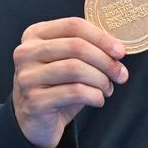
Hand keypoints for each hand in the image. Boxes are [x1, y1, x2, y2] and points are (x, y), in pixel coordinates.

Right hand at [12, 17, 128, 147]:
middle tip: (121, 74)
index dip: (102, 37)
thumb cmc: (57, 86)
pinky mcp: (34, 101)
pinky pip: (75, 92)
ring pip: (76, 69)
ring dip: (101, 80)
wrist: (36, 121)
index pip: (73, 25)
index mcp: (35, 35)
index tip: (121, 51)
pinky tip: (98, 100)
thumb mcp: (69, 61)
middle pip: (76, 46)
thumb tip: (118, 48)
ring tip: (108, 88)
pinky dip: (94, 95)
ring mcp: (27, 77)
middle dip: (106, 61)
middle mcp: (26, 53)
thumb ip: (87, 48)